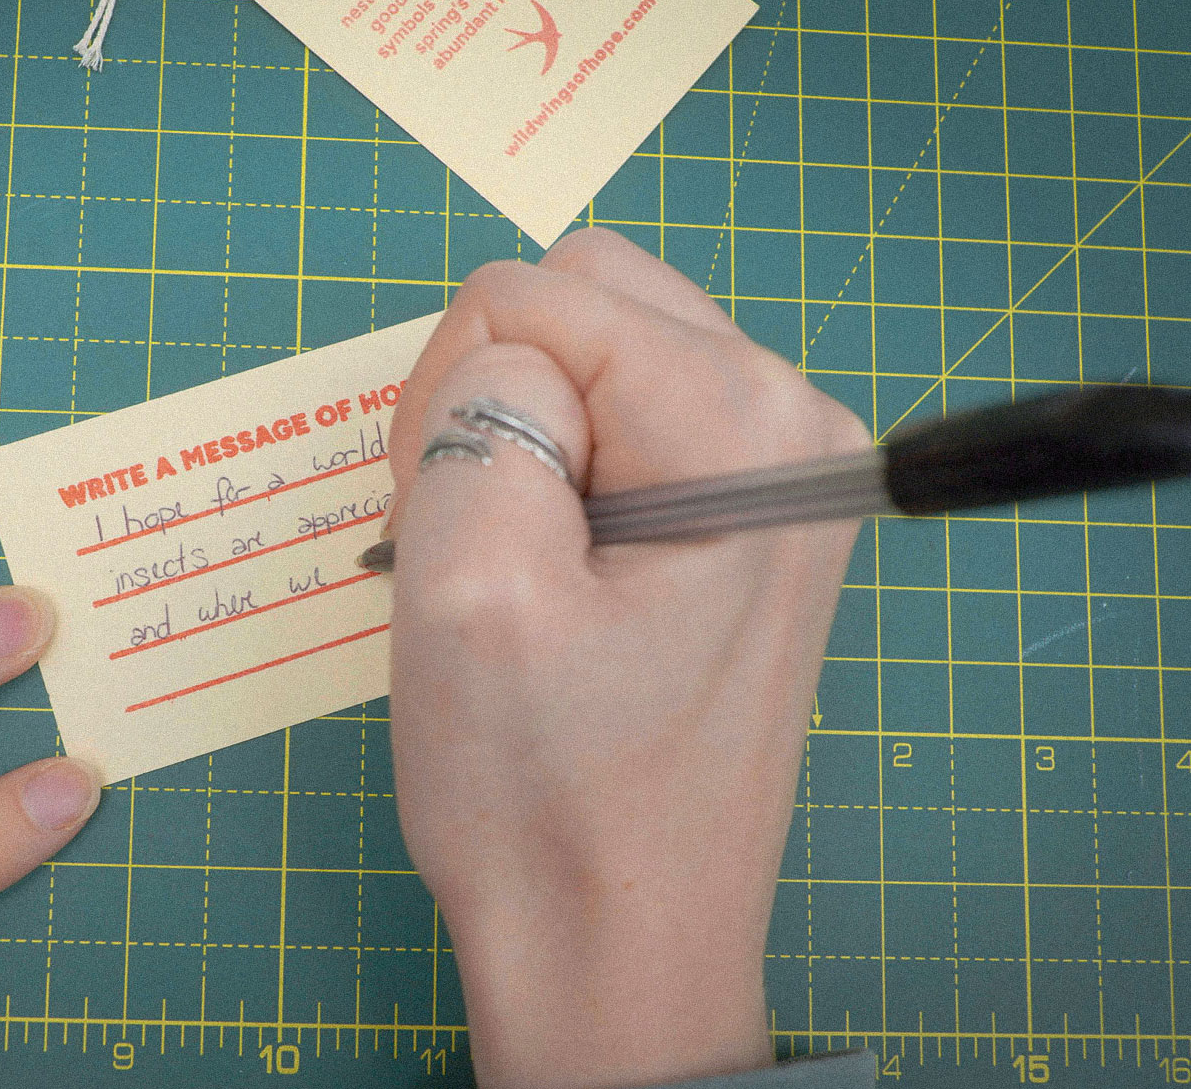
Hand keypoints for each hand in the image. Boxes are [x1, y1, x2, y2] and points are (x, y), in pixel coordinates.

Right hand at [385, 229, 868, 1088]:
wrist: (620, 946)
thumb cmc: (541, 792)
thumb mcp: (467, 585)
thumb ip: (472, 413)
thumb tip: (503, 360)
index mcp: (738, 418)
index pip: (532, 296)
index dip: (450, 403)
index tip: (452, 536)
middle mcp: (792, 415)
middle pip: (581, 299)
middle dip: (491, 397)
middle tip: (473, 541)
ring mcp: (784, 466)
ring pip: (594, 357)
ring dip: (520, 437)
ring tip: (513, 569)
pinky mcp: (753, 516)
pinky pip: (625, 424)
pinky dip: (559, 474)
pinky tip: (553, 576)